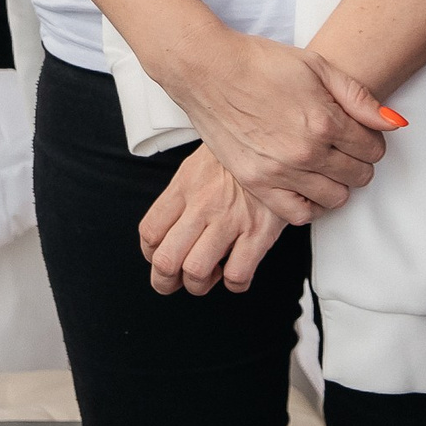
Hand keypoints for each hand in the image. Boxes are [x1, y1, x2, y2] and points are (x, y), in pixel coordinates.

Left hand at [140, 146, 285, 294]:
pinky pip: (238, 274)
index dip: (150, 254)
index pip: (150, 232)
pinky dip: (234, 283)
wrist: (276, 140)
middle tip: (174, 281)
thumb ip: (180, 196)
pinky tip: (235, 273)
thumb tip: (166, 226)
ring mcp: (231, 219)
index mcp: (184, 186)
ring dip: (199, 284)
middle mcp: (203, 204)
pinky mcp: (260, 232)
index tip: (159, 257)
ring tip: (208, 274)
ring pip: (197, 272)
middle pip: (166, 259)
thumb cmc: (235, 158)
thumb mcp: (197, 165)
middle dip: (165, 281)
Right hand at [161, 31, 395, 227]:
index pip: (374, 149)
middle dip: (358, 160)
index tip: (357, 132)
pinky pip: (299, 214)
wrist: (207, 69)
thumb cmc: (260, 62)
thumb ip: (358, 97)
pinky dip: (311, 205)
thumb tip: (394, 124)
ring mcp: (280, 171)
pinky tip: (306, 185)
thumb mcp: (316, 65)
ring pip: (336, 198)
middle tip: (341, 146)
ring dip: (337, 183)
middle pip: (359, 176)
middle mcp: (306, 151)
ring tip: (324, 164)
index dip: (370, 139)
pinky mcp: (256, 183)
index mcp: (325, 120)